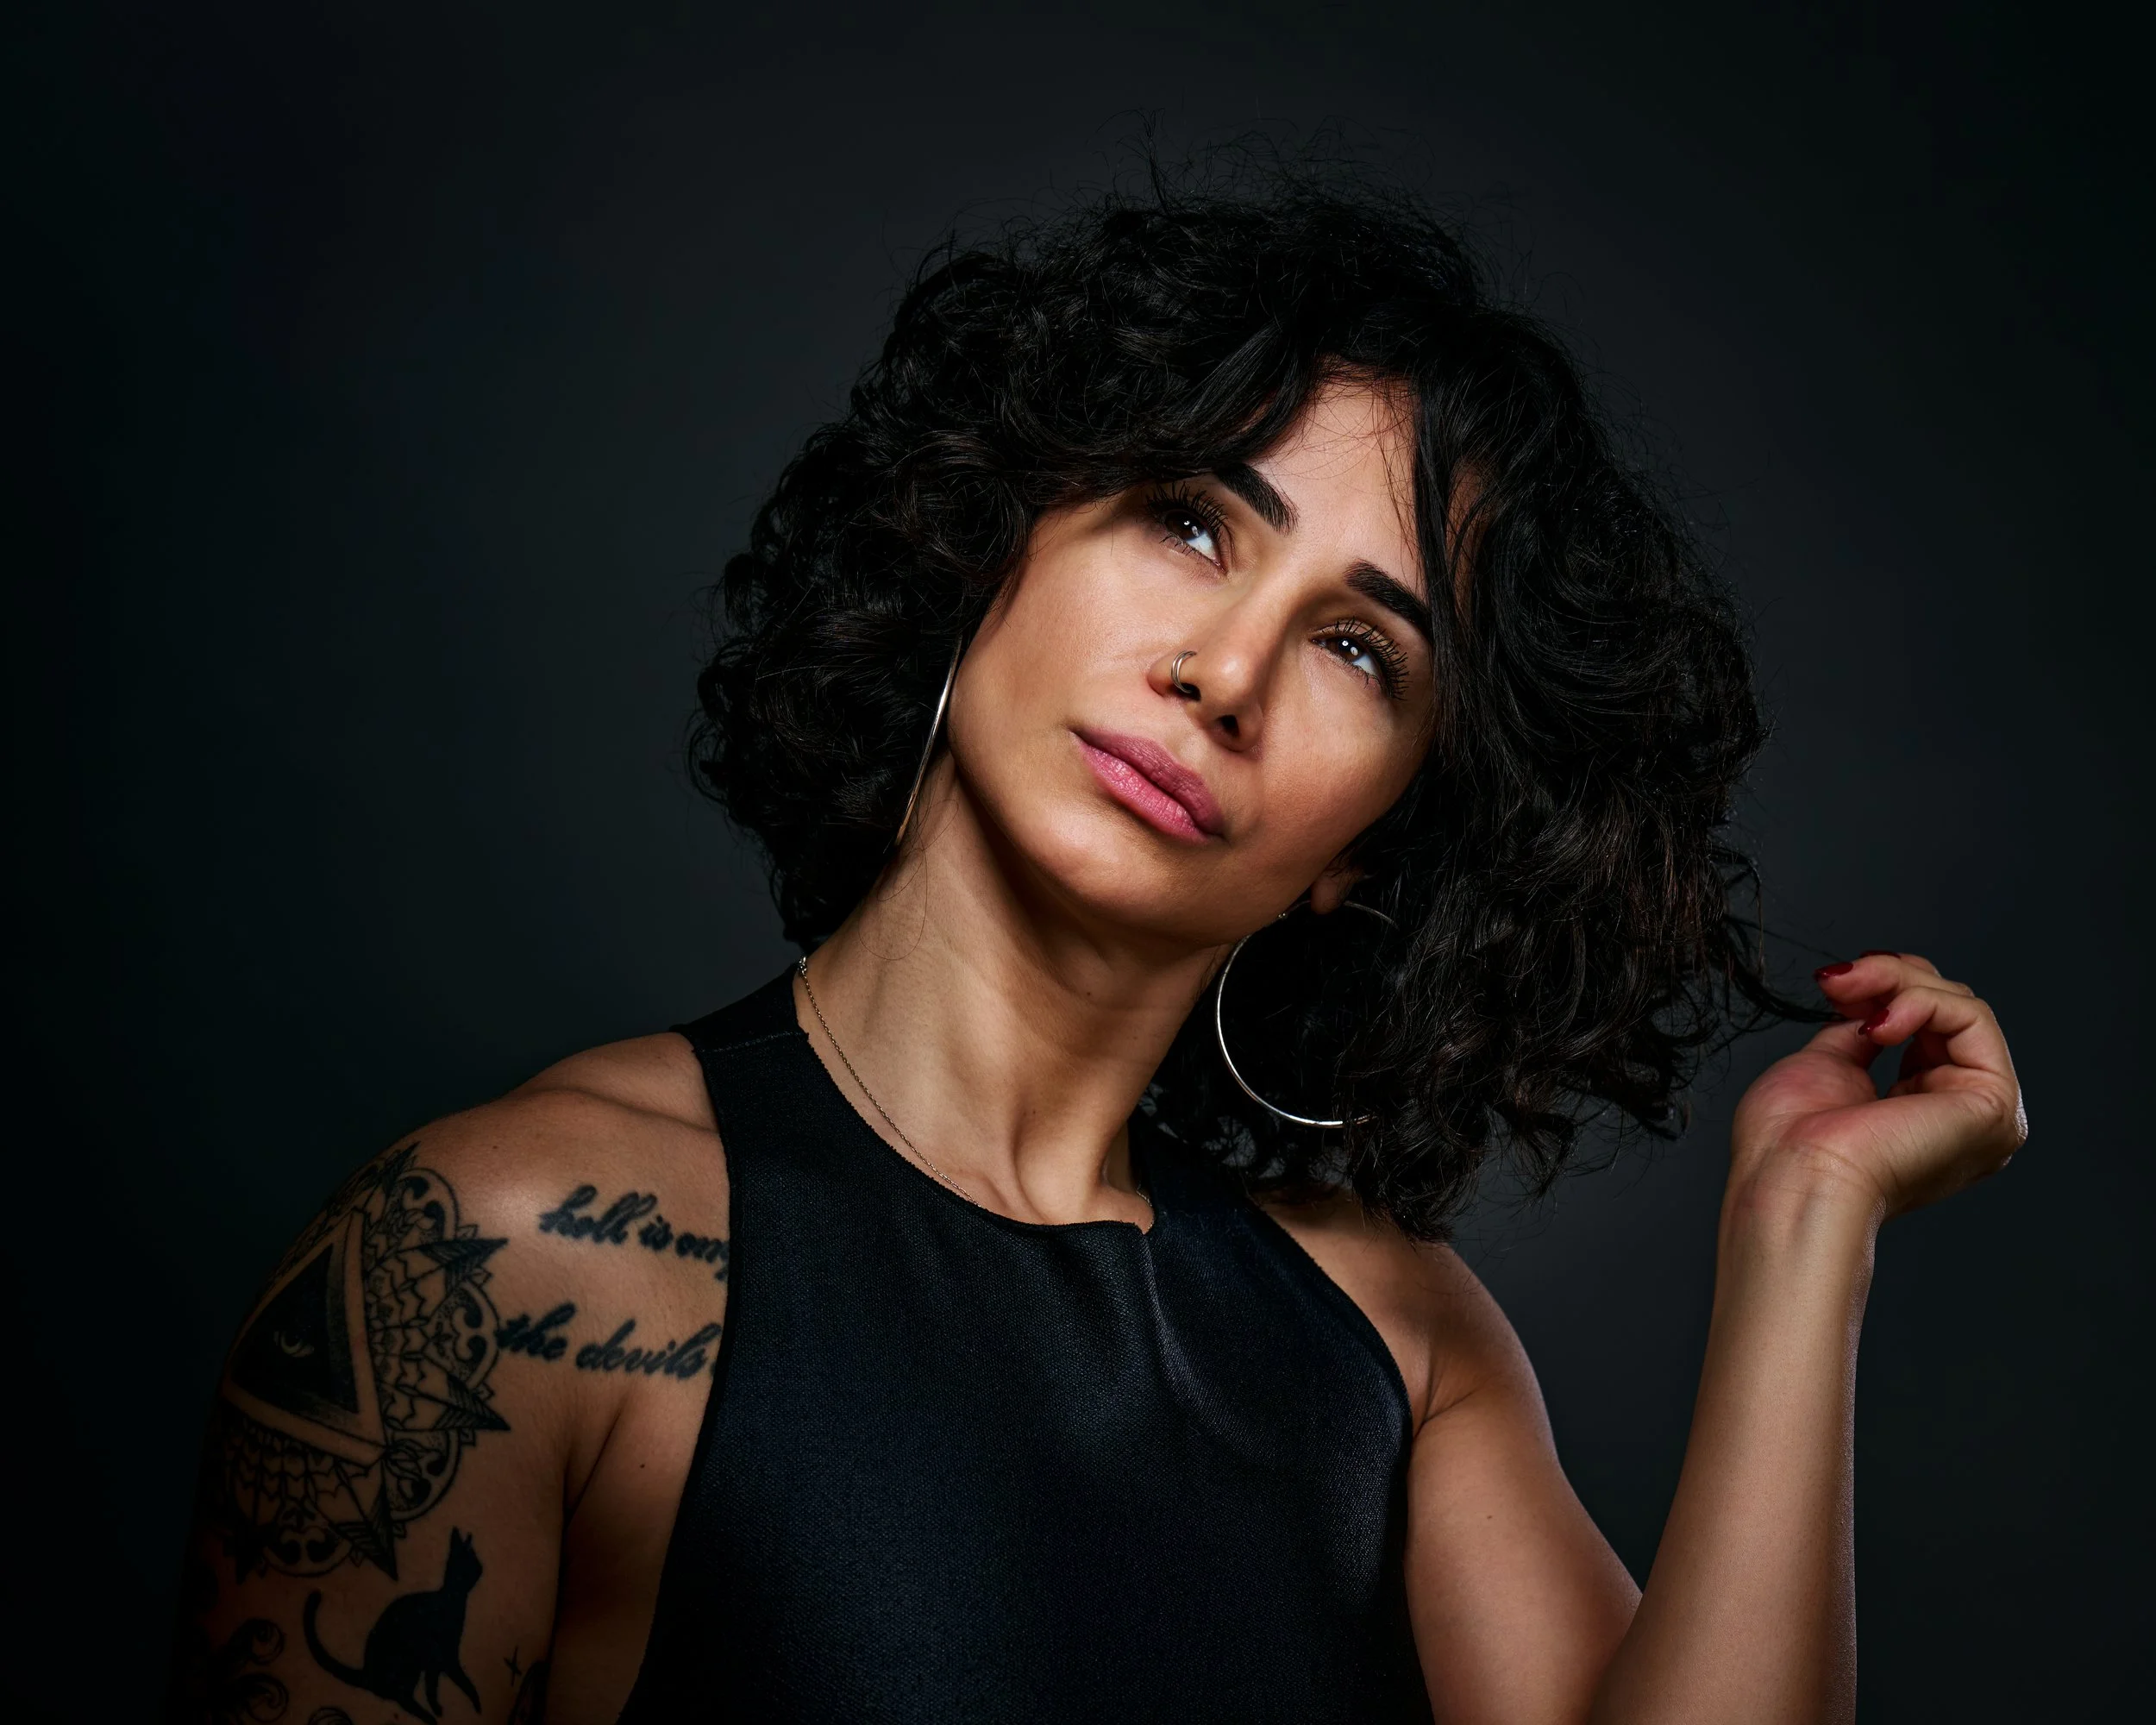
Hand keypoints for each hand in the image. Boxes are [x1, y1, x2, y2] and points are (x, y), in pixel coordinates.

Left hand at [1728, 951, 2026, 1220]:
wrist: (1793, 1180)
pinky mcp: (1995, 1106)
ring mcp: (1984, 1114)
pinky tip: (1879, 1026)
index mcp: (1922, 1113)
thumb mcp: (1825, 1067)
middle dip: (1889, 978)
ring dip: (1897, 983)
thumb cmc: (1788, 1144)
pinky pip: (1972, 1019)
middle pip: (1947, 1009)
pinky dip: (1920, 1003)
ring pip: (1961, 1005)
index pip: (1927, 1025)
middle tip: (1837, 981)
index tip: (1833, 982)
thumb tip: (1874, 1001)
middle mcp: (1961, 1116)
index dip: (1884, 987)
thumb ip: (1859, 1033)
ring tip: (1848, 994)